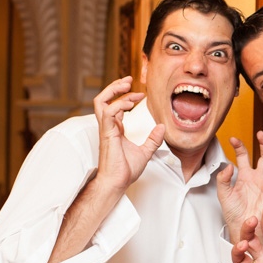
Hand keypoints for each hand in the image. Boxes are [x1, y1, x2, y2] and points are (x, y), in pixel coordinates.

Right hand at [93, 76, 164, 192]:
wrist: (117, 183)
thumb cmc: (125, 171)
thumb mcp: (145, 152)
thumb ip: (153, 140)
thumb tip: (162, 127)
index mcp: (115, 129)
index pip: (115, 106)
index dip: (127, 97)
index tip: (141, 95)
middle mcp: (108, 127)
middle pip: (103, 99)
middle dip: (114, 86)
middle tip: (129, 80)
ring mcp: (106, 129)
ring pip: (101, 101)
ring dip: (113, 90)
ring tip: (127, 86)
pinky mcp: (106, 133)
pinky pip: (108, 113)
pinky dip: (118, 105)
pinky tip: (130, 104)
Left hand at [217, 131, 262, 242]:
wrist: (241, 226)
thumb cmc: (233, 213)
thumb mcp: (223, 194)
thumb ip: (223, 179)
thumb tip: (228, 166)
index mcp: (244, 175)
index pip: (244, 155)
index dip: (239, 146)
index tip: (233, 139)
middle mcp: (257, 176)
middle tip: (260, 134)